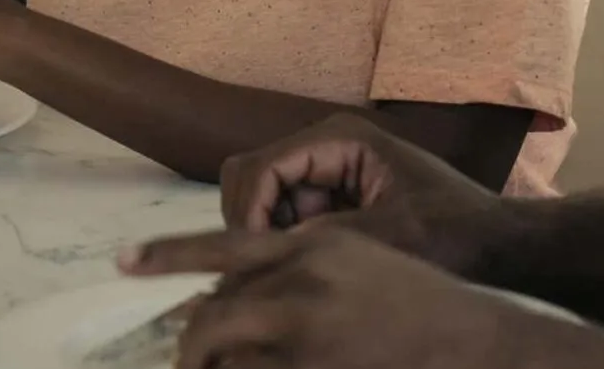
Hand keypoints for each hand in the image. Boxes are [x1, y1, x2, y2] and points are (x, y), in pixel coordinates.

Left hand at [121, 225, 564, 368]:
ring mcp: (306, 333)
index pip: (222, 247)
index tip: (122, 264)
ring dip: (213, 366)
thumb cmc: (427, 302)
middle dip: (194, 345)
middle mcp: (303, 283)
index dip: (166, 255)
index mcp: (313, 246)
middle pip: (213, 314)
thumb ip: (302, 263)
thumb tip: (237, 291)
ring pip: (225, 350)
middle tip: (188, 363)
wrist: (481, 341)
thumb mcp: (363, 256)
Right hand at [219, 113, 511, 276]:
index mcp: (341, 138)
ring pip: (263, 195)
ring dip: (268, 230)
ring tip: (292, 267)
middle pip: (252, 174)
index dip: (250, 213)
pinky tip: (308, 263)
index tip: (258, 259)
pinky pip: (286, 211)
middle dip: (251, 219)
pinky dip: (285, 236)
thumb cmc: (453, 232)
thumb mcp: (390, 235)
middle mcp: (328, 143)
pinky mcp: (334, 193)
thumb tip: (267, 251)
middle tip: (267, 266)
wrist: (497, 242)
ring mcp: (329, 168)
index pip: (261, 167)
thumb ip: (325, 235)